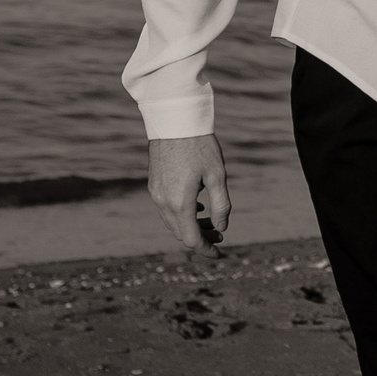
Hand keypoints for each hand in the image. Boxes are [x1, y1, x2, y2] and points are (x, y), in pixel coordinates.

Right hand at [147, 132, 230, 250]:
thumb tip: (222, 228)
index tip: (220, 255)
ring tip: (211, 222)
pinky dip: (181, 215)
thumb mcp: (217, 176)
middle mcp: (163, 202)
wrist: (174, 121)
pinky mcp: (154, 184)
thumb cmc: (199, 145)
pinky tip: (196, 207)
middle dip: (201, 238)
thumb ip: (221, 205)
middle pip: (181, 233)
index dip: (207, 250)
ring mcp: (156, 193)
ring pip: (172, 222)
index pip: (192, 239)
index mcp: (180, 203)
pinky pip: (166, 209)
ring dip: (190, 226)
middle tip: (220, 235)